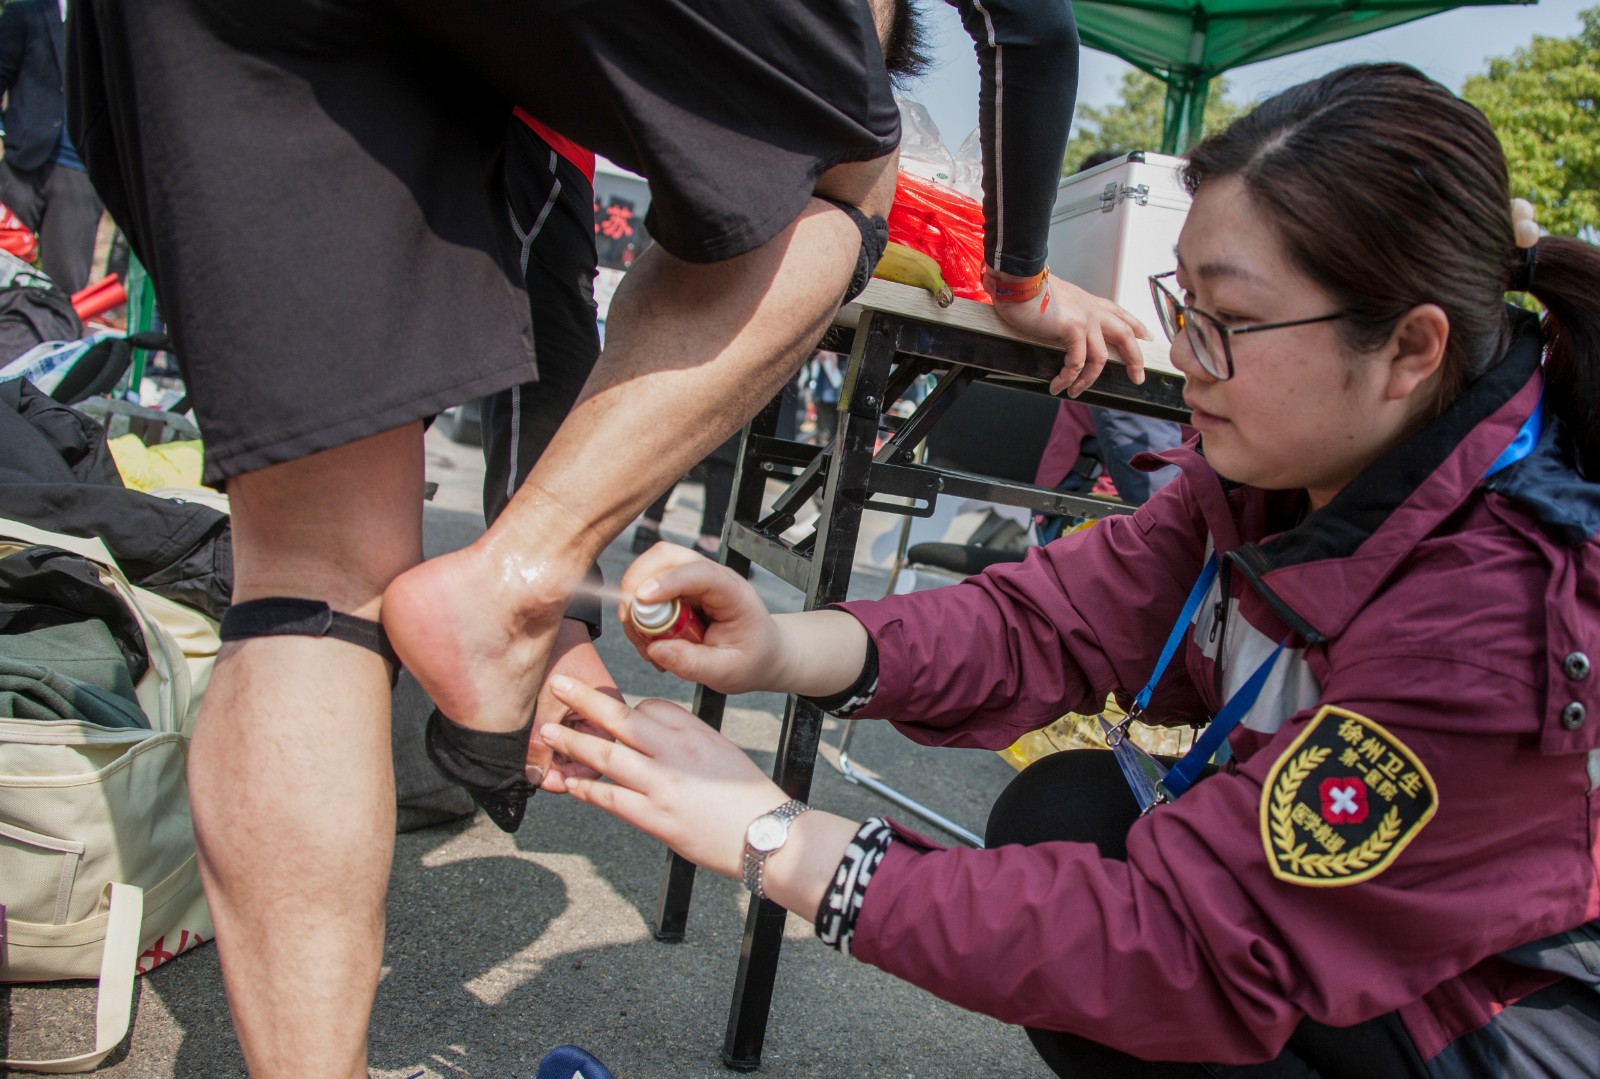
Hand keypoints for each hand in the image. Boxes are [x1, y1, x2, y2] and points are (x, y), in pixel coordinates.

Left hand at [532, 618, 621, 792]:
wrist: (536, 617)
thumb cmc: (550, 655)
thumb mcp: (541, 708)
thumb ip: (538, 747)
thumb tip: (536, 779)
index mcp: (609, 710)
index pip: (598, 756)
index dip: (571, 774)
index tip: (548, 781)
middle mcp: (604, 709)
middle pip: (586, 753)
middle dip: (559, 766)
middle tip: (535, 774)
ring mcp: (588, 705)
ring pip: (573, 742)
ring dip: (551, 752)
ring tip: (530, 759)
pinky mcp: (573, 699)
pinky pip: (565, 727)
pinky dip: (549, 737)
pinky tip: (532, 742)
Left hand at [540, 675, 785, 877]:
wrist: (766, 835)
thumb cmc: (746, 795)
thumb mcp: (721, 750)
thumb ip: (685, 739)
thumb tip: (650, 737)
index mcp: (694, 731)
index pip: (650, 706)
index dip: (629, 711)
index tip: (616, 716)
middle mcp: (675, 752)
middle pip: (620, 718)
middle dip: (584, 701)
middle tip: (558, 686)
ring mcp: (662, 784)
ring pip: (606, 755)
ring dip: (573, 743)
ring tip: (549, 733)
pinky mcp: (655, 818)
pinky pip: (609, 797)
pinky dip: (585, 788)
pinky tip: (569, 783)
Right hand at [619, 542, 788, 693]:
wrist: (761, 654)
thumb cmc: (751, 658)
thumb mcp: (727, 671)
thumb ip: (693, 663)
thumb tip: (655, 649)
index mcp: (732, 593)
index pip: (700, 573)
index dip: (668, 581)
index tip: (642, 599)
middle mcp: (711, 578)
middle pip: (666, 557)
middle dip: (638, 583)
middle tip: (629, 621)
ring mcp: (692, 581)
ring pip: (650, 571)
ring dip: (635, 603)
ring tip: (645, 642)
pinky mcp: (678, 591)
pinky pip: (647, 590)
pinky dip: (638, 614)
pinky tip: (650, 641)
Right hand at [987, 271, 1149, 396]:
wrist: (1019, 283)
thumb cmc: (1030, 292)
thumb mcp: (1058, 301)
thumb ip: (1068, 315)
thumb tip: (1062, 330)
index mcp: (1090, 303)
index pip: (1121, 315)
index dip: (1138, 328)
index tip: (1148, 339)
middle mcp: (1093, 310)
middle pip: (1125, 335)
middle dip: (1135, 359)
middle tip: (1137, 378)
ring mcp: (1086, 319)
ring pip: (1100, 358)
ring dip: (1088, 380)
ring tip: (1075, 391)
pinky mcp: (1073, 329)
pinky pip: (1077, 362)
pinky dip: (1068, 377)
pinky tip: (1058, 385)